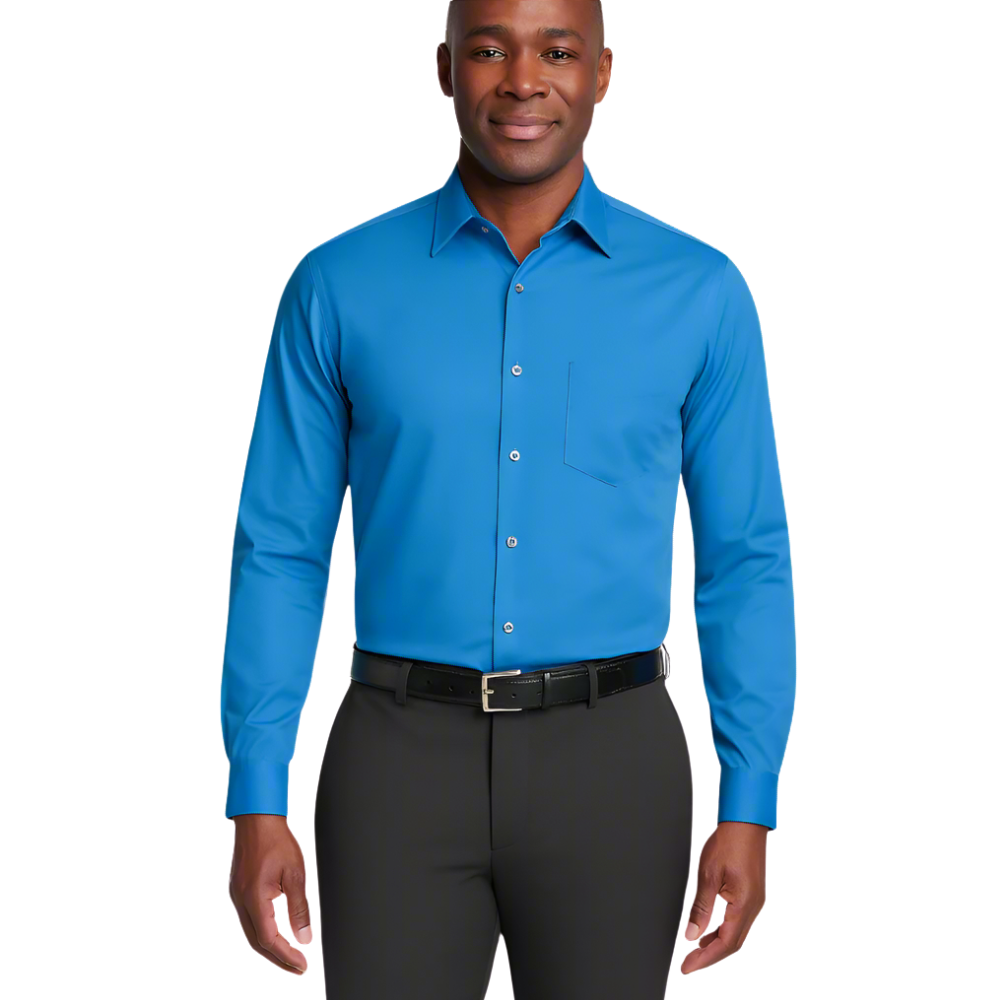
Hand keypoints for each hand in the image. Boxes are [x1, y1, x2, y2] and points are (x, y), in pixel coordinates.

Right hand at [229, 814, 311, 973]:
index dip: (286, 956)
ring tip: (289, 954)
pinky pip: (249, 918)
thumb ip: (299, 908)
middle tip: (297, 966)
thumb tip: (304, 936)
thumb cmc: (276, 840)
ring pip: (252, 931)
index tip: (302, 964)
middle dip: (278, 957)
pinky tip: (275, 932)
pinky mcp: (239, 889)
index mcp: (254, 898)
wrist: (258, 818)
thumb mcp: (295, 874)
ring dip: (270, 945)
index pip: (269, 939)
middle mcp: (241, 900)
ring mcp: (237, 895)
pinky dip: (263, 930)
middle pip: (257, 941)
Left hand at [680, 820, 766, 973]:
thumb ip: (701, 907)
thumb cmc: (729, 842)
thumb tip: (691, 934)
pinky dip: (723, 932)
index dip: (705, 958)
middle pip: (733, 943)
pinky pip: (738, 922)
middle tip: (689, 963)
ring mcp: (755, 901)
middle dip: (710, 956)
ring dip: (717, 945)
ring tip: (695, 951)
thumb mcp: (708, 875)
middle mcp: (754, 907)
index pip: (725, 943)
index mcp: (744, 905)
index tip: (687, 967)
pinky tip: (709, 932)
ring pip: (736, 934)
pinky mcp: (752, 895)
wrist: (746, 822)